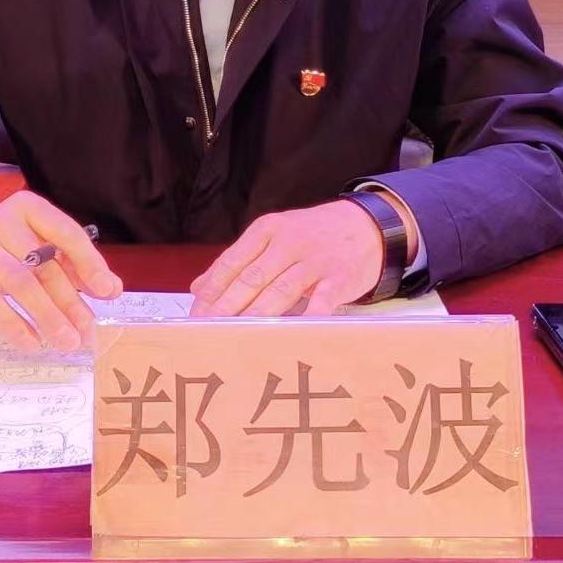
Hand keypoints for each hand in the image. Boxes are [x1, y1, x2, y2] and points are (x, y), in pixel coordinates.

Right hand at [0, 191, 124, 352]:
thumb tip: (111, 288)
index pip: (66, 232)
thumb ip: (75, 265)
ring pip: (21, 283)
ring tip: (66, 341)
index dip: (89, 263)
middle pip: (44, 264)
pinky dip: (15, 325)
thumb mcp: (40, 248)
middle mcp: (3, 222)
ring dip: (48, 316)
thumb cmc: (7, 252)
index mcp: (29, 209)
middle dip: (70, 300)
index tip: (106, 292)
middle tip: (86, 329)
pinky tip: (32, 343)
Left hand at [189, 198, 393, 318]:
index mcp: (267, 230)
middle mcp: (289, 242)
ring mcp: (315, 259)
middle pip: (251, 278)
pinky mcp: (340, 277)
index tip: (195, 314)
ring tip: (236, 337)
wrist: (367, 226)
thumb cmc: (313, 237)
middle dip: (226, 307)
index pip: (232, 262)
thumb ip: (237, 261)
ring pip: (280, 290)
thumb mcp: (273, 237)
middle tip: (207, 330)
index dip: (211, 290)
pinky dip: (306, 317)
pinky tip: (291, 333)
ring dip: (257, 315)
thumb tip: (199, 288)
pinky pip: (321, 300)